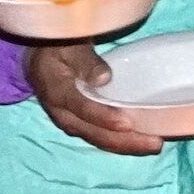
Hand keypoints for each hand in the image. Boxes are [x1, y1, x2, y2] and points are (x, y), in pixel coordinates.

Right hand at [25, 40, 167, 155]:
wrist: (39, 64)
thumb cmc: (57, 50)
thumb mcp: (68, 47)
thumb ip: (85, 61)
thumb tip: (104, 77)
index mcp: (58, 92)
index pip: (82, 109)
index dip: (104, 118)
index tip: (127, 124)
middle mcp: (63, 114)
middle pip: (94, 133)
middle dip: (125, 141)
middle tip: (154, 143)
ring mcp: (71, 123)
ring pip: (99, 140)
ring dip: (127, 146)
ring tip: (154, 145)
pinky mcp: (80, 126)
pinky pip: (101, 138)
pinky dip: (121, 143)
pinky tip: (142, 142)